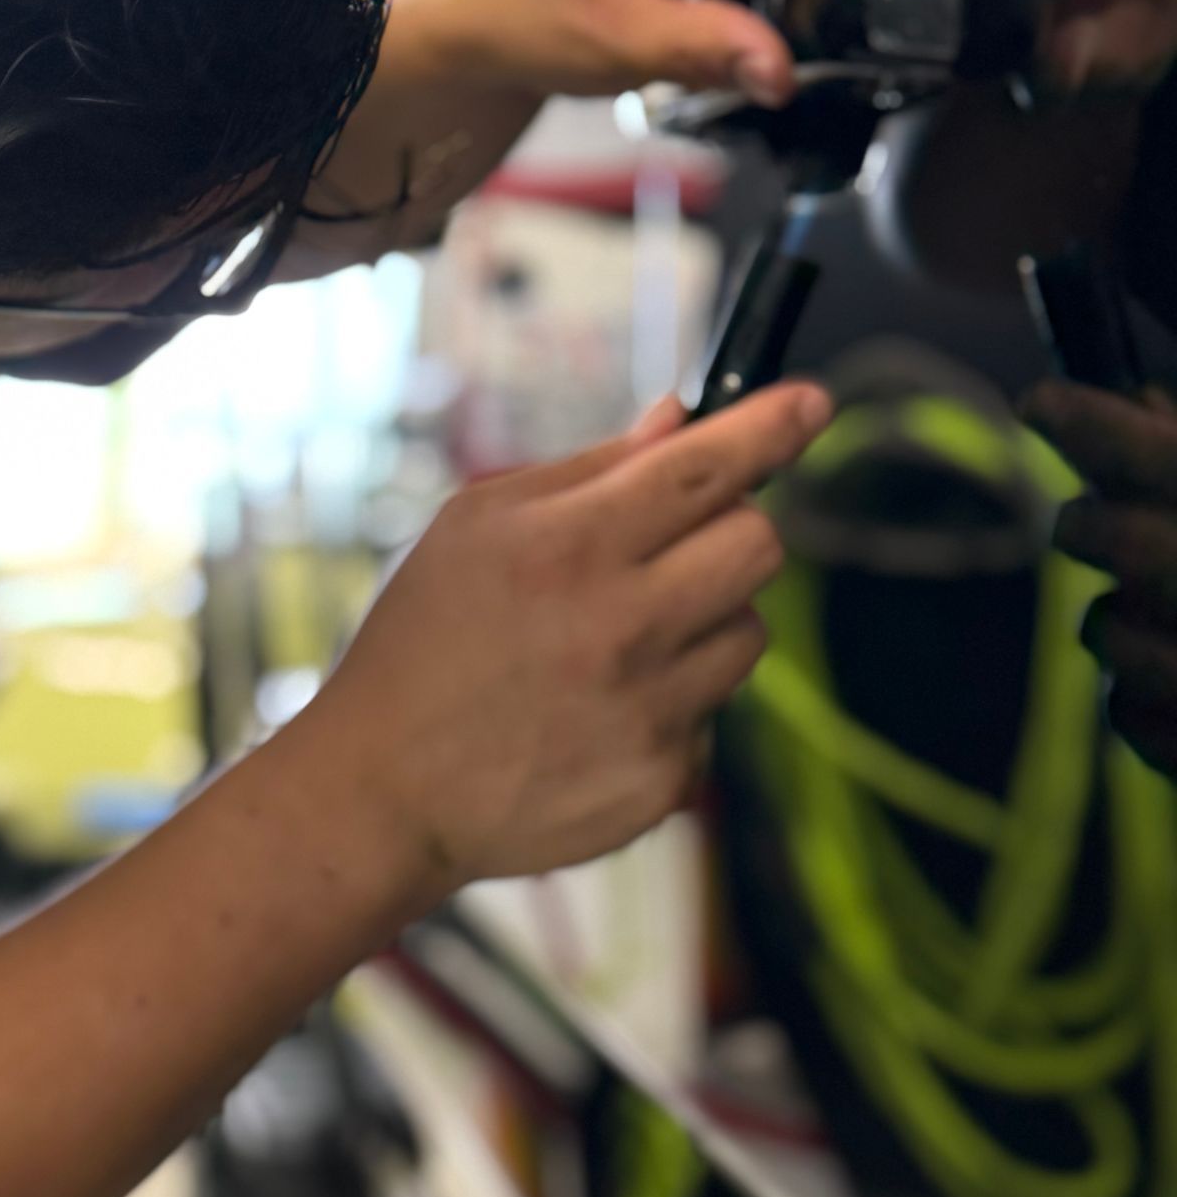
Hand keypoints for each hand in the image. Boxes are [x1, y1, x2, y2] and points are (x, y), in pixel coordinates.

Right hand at [302, 383, 830, 883]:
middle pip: (760, 545)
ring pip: (749, 633)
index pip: (708, 469)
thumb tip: (679, 422)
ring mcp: (652, 711)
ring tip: (614, 645)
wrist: (384, 793)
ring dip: (704, 623)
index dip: (773, 427)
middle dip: (729, 530)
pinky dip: (670, 705)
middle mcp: (623, 626)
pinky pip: (712, 715)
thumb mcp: (473, 527)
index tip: (811, 403)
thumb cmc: (421, 642)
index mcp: (570, 546)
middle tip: (669, 548)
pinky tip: (594, 717)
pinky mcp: (665, 781)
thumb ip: (585, 470)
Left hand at [1028, 379, 1176, 779]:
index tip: (1038, 400)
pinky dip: (1128, 696)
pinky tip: (1162, 685)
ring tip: (1134, 612)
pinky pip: (1125, 713)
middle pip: (1126, 543)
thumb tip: (1137, 402)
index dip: (1099, 427)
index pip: (1167, 462)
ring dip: (1107, 619)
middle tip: (1077, 520)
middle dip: (1086, 524)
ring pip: (1109, 631)